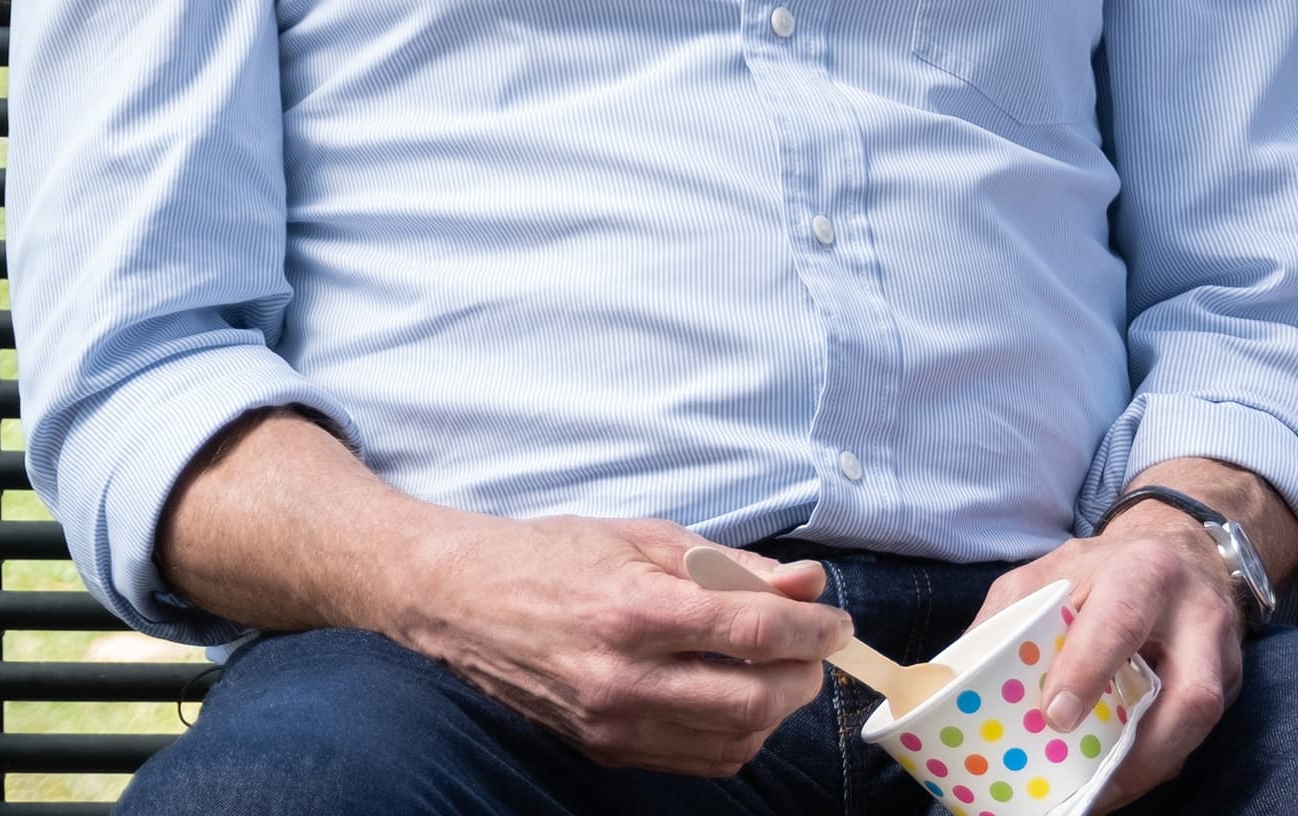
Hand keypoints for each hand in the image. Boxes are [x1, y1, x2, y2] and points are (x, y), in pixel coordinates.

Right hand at [388, 514, 849, 774]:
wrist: (459, 600)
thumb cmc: (554, 554)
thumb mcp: (647, 538)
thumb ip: (735, 567)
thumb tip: (808, 584)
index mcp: (633, 611)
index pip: (752, 633)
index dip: (813, 629)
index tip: (838, 622)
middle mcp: (621, 678)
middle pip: (754, 700)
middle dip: (804, 675)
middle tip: (813, 647)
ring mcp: (610, 723)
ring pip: (733, 740)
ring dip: (775, 709)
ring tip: (774, 669)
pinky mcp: (603, 749)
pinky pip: (697, 759)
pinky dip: (735, 734)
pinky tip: (734, 697)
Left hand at [979, 513, 1248, 805]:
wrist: (1183, 549)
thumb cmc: (1107, 569)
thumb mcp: (1053, 572)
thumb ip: (1010, 616)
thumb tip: (958, 683)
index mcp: (1143, 573)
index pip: (1121, 622)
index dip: (1089, 671)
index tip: (1055, 717)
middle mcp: (1196, 614)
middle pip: (1191, 695)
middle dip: (1141, 753)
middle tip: (1088, 788)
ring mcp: (1223, 654)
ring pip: (1200, 726)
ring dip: (1148, 771)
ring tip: (1098, 796)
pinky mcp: (1231, 682)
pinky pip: (1197, 736)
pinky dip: (1156, 765)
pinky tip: (1119, 779)